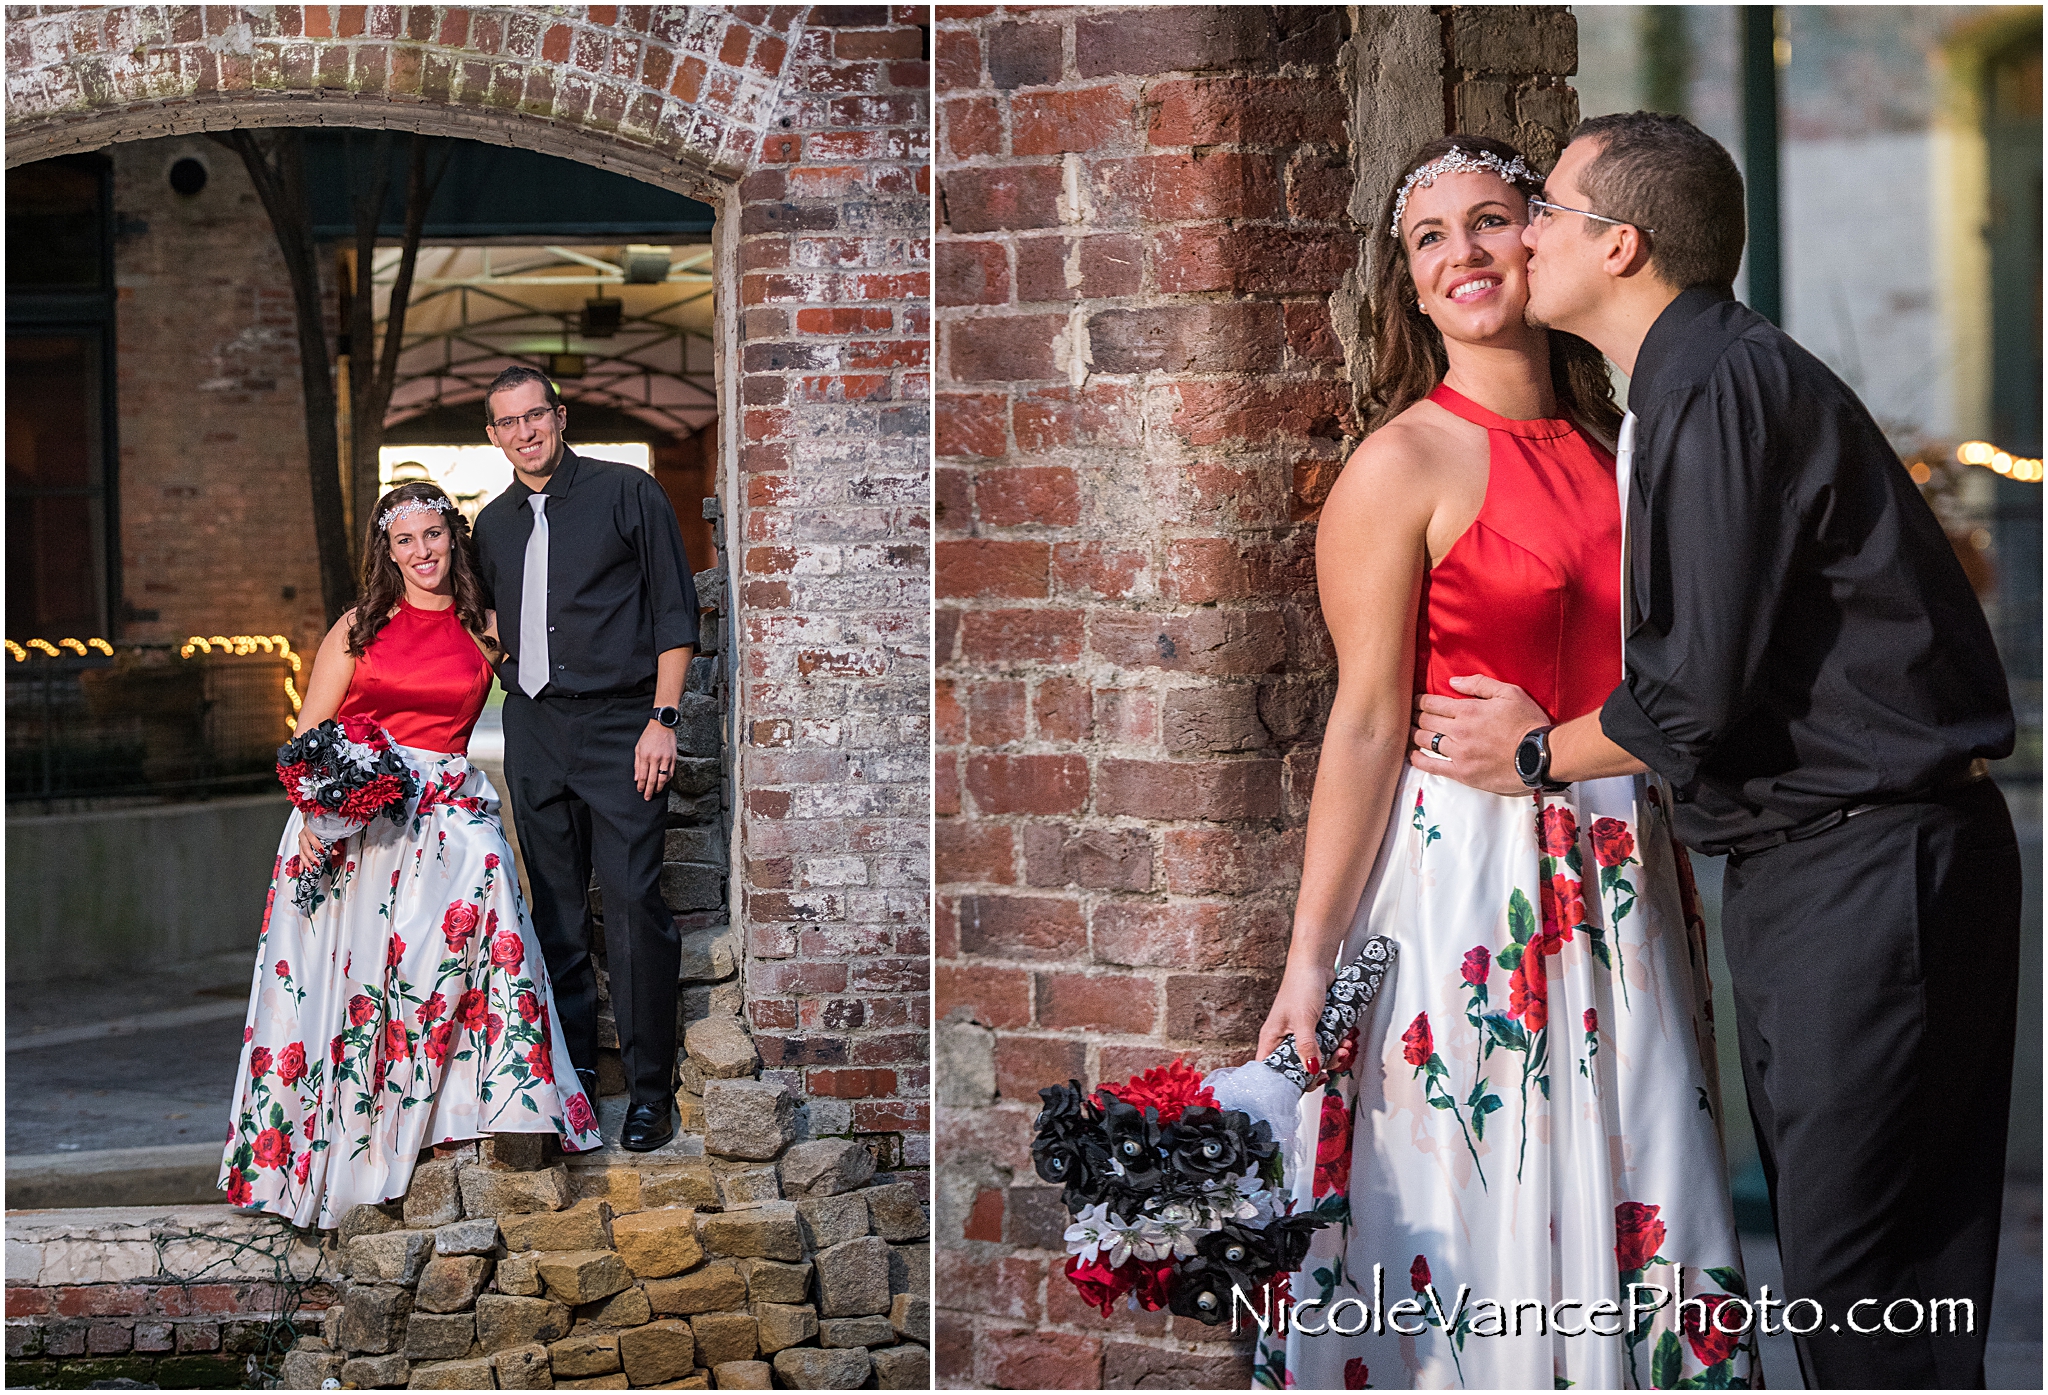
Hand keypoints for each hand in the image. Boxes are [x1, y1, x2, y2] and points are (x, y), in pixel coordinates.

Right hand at [296, 825, 329, 869]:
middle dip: (311, 856)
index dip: (317, 845)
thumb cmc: (318, 828)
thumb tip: (336, 852)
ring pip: (302, 853)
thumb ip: (330, 842)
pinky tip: (301, 870)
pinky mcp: (300, 847)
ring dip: (306, 862)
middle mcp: (303, 836)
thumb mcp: (325, 833)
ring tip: (310, 869)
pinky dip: (301, 864)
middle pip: (305, 847)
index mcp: (309, 830)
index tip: (322, 851)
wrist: (312, 825)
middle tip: (317, 863)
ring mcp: (300, 842)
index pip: (312, 837)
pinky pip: (300, 856)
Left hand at [635, 720, 677, 800]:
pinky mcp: (673, 758)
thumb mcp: (638, 748)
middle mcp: (656, 759)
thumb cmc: (648, 736)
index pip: (643, 776)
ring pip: (663, 778)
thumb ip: (637, 764)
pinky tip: (663, 782)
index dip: (641, 786)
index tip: (640, 791)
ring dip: (659, 787)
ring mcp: (666, 759)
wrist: (662, 725)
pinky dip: (667, 779)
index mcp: (645, 756)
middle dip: (649, 790)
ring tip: (656, 791)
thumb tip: (637, 778)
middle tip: (647, 798)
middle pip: (652, 780)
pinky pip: (670, 772)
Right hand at [1256, 962, 1336, 1077]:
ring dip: (1332, 1057)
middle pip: (1297, 1067)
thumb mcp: (1303, 1020)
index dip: (1287, 1081)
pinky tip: (1344, 1041)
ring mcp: (1301, 1034)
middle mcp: (1285, 1039)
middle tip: (1329, 1067)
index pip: (1272, 1070)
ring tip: (1342, 1049)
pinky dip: (1336, 1046)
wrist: (1316, 963)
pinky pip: (1326, 1045)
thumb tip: (1311, 1069)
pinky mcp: (1316, 1028)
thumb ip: (1306, 1047)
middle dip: (1317, 1068)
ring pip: (1315, 1057)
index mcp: (1272, 1039)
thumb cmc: (1300, 985)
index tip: (1306, 1083)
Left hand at [1410, 674, 1547, 795]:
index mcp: (1468, 710)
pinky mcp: (1463, 773)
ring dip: (1414, 735)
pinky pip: (1433, 767)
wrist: (1540, 755)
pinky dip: (1419, 760)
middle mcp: (1459, 732)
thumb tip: (1452, 682)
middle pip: (1425, 721)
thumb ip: (1479, 684)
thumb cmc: (1527, 722)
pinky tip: (1413, 755)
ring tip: (1410, 732)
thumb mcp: (1509, 693)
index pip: (1432, 703)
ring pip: (1426, 741)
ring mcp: (1459, 754)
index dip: (1419, 701)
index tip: (1416, 701)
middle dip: (1415, 716)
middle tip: (1410, 715)